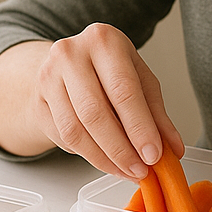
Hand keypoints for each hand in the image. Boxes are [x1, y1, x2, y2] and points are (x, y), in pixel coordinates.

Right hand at [25, 23, 183, 179]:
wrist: (68, 64)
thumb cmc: (110, 69)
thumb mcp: (140, 79)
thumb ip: (157, 113)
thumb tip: (174, 149)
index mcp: (103, 40)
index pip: (123, 90)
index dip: (139, 127)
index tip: (153, 154)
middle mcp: (70, 54)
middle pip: (95, 112)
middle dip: (121, 149)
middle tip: (140, 169)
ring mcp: (48, 78)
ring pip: (76, 131)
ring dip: (104, 158)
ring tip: (126, 170)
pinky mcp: (38, 102)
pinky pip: (63, 138)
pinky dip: (88, 156)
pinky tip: (107, 161)